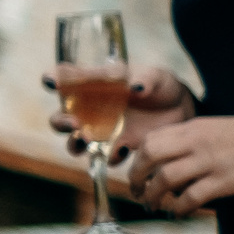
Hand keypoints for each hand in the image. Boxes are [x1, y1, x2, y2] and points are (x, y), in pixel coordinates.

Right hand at [44, 62, 193, 153]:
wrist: (181, 111)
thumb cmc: (161, 87)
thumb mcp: (155, 76)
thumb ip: (145, 79)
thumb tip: (135, 87)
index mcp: (92, 83)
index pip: (64, 77)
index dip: (52, 78)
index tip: (51, 82)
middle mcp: (89, 109)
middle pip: (60, 117)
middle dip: (61, 122)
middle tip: (74, 123)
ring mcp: (100, 131)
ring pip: (74, 141)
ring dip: (75, 144)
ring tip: (87, 141)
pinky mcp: (117, 148)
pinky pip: (104, 157)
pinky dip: (110, 156)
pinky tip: (124, 150)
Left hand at [127, 116, 233, 213]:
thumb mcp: (213, 128)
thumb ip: (189, 138)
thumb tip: (165, 154)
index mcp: (192, 127)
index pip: (151, 139)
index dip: (137, 157)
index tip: (137, 170)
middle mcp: (195, 142)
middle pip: (150, 155)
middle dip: (136, 175)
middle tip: (137, 190)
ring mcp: (209, 162)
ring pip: (165, 178)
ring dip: (154, 196)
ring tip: (152, 205)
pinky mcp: (224, 181)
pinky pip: (191, 197)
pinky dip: (179, 208)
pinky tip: (177, 214)